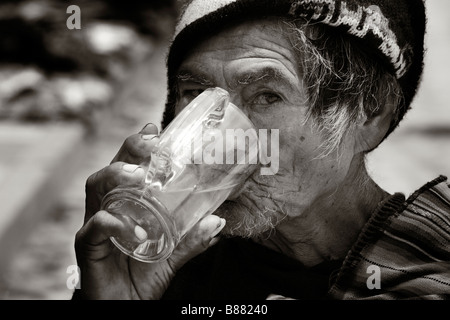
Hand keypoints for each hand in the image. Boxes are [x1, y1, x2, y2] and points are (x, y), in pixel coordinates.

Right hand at [74, 123, 225, 298]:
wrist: (123, 308)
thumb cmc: (141, 276)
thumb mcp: (171, 254)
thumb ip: (191, 239)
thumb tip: (218, 221)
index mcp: (124, 205)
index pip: (127, 167)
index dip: (138, 145)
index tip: (155, 129)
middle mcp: (107, 208)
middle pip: (110, 167)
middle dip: (129, 150)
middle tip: (151, 144)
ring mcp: (94, 226)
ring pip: (95, 188)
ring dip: (116, 175)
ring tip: (138, 176)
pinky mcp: (87, 248)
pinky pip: (92, 228)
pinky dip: (109, 222)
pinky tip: (127, 224)